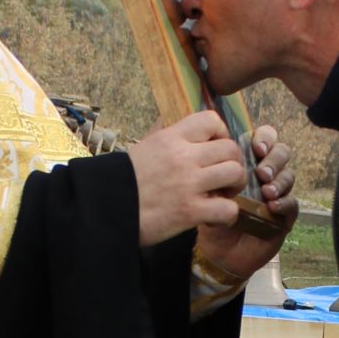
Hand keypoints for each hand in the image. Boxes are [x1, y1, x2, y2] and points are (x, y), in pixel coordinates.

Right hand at [127, 111, 247, 245]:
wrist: (102, 210)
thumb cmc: (120, 182)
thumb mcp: (141, 148)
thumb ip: (161, 134)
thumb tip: (168, 119)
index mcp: (170, 138)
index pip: (211, 120)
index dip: (221, 134)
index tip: (214, 149)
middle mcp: (182, 157)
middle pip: (231, 148)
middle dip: (233, 163)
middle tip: (223, 178)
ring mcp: (188, 184)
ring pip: (235, 173)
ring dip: (234, 187)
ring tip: (222, 196)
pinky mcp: (190, 211)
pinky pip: (229, 209)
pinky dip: (228, 215)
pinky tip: (215, 218)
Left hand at [189, 126, 300, 284]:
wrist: (218, 252)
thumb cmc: (212, 216)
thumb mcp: (207, 192)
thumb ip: (212, 174)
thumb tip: (213, 158)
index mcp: (248, 162)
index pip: (264, 139)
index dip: (264, 138)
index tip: (256, 147)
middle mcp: (266, 174)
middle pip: (281, 152)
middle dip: (274, 158)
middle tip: (262, 172)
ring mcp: (277, 193)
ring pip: (289, 175)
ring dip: (279, 180)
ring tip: (266, 190)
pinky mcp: (284, 215)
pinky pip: (292, 203)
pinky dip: (284, 202)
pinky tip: (272, 206)